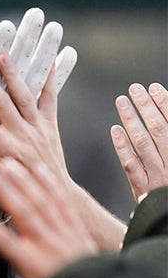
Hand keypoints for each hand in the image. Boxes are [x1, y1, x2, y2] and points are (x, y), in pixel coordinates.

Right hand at [0, 8, 75, 208]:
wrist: (56, 194)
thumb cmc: (20, 193)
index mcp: (5, 149)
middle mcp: (22, 134)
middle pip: (0, 102)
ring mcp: (38, 128)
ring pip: (24, 95)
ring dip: (13, 73)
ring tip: (4, 53)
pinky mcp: (50, 125)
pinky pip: (50, 99)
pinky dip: (51, 80)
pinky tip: (51, 60)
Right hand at [0, 159, 97, 277]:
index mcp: (31, 265)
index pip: (2, 240)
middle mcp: (47, 245)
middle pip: (22, 212)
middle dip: (3, 189)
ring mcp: (64, 234)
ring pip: (42, 203)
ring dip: (24, 181)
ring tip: (7, 164)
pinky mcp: (76, 229)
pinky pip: (63, 203)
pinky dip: (51, 185)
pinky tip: (40, 171)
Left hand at [111, 82, 167, 201]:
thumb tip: (162, 115)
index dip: (164, 103)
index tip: (153, 87)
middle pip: (159, 129)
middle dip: (146, 106)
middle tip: (134, 88)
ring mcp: (158, 176)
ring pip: (143, 143)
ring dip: (131, 119)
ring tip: (121, 101)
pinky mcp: (144, 190)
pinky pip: (131, 165)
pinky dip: (123, 146)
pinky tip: (114, 130)